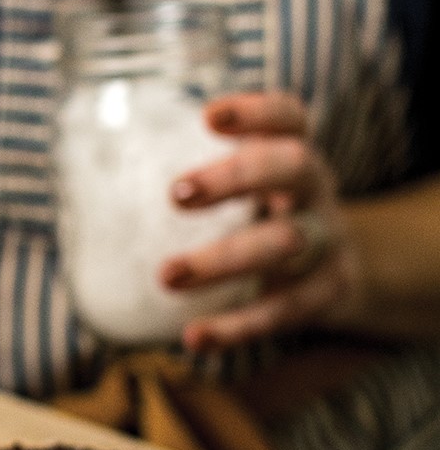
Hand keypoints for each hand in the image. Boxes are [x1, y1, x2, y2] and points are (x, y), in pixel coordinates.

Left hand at [158, 91, 362, 349]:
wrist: (345, 270)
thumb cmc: (267, 212)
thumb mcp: (254, 181)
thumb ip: (204, 171)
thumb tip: (105, 160)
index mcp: (293, 154)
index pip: (289, 117)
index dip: (256, 112)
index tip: (209, 116)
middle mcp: (316, 190)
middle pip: (292, 167)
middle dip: (234, 177)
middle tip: (175, 194)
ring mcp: (326, 242)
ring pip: (284, 244)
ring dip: (223, 260)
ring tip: (167, 275)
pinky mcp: (326, 294)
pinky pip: (282, 311)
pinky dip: (237, 327)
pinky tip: (194, 338)